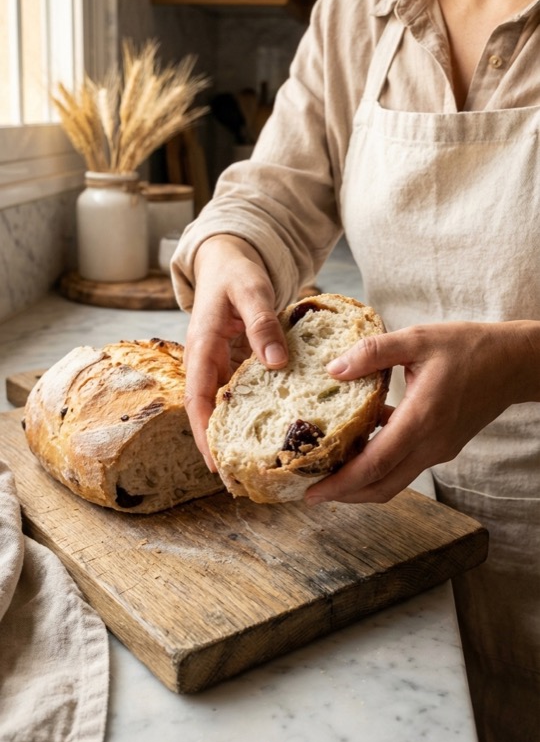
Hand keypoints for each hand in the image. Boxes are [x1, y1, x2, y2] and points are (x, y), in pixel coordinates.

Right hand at [183, 234, 287, 466]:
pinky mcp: (237, 364)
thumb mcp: (251, 290)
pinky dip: (252, 414)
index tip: (217, 464)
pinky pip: (242, 394)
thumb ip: (261, 323)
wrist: (229, 258)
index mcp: (202, 348)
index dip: (204, 434)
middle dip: (219, 447)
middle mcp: (208, 362)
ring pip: (225, 407)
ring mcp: (221, 365)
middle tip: (240, 483)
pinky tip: (275, 432)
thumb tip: (274, 363)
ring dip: (236, 435)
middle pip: (208, 413)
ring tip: (258, 468)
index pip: (197, 400)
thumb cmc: (237, 271)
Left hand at [305, 320, 539, 504]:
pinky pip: (405, 464)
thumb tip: (333, 369)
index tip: (312, 493)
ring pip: (394, 480)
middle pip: (382, 486)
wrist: (512, 362)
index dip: (341, 484)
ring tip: (328, 469)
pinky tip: (360, 439)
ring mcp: (439, 449)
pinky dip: (380, 463)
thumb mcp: (417, 339)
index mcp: (422, 419)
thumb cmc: (468, 347)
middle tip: (310, 491)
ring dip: (361, 482)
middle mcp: (431, 444)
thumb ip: (373, 352)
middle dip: (344, 494)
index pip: (375, 465)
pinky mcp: (442, 446)